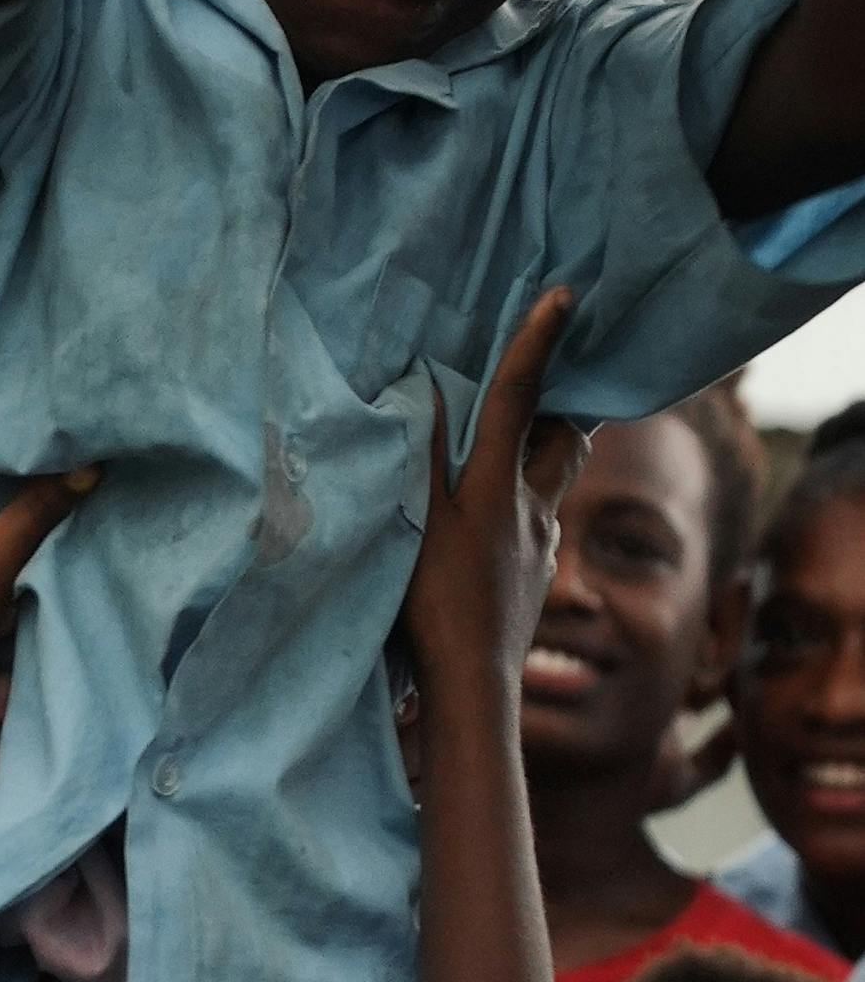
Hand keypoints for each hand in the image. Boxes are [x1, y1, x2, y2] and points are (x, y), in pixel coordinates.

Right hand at [400, 287, 585, 696]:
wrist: (474, 687)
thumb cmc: (433, 607)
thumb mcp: (415, 526)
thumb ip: (421, 458)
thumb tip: (426, 392)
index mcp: (499, 486)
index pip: (518, 399)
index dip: (536, 344)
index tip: (563, 295)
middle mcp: (535, 508)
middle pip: (567, 438)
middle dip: (562, 404)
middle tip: (545, 381)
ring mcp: (541, 545)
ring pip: (556, 480)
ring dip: (546, 453)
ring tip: (516, 443)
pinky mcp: (534, 576)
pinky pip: (538, 522)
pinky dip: (522, 503)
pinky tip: (489, 525)